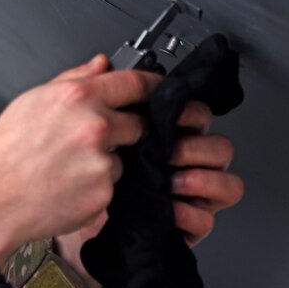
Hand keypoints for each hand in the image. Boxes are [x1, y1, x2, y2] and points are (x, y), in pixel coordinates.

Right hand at [0, 54, 160, 265]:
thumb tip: (100, 65)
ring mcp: (101, 163)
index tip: (157, 88)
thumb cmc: (2, 153)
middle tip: (89, 140)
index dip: (151, 85)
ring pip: (121, 158)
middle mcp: (94, 127)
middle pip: (137, 124)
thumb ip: (72, 78)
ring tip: (66, 167)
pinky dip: (94, 187)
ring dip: (104, 162)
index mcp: (77, 97)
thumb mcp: (30, 101)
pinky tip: (66, 185)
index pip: (133, 83)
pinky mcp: (103, 194)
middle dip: (123, 131)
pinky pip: (110, 186)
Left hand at [55, 100, 244, 287]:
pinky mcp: (183, 225)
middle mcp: (183, 163)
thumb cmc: (75, 168)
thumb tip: (102, 63)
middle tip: (169, 150)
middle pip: (219, 147)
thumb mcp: (77, 122)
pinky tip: (171, 208)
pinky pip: (206, 220)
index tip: (174, 111)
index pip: (195, 117)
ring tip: (171, 180)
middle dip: (197, 146)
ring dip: (202, 179)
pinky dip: (192, 213)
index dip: (190, 112)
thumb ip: (89, 87)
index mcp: (166, 135)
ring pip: (227, 183)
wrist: (61, 209)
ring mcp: (188, 194)